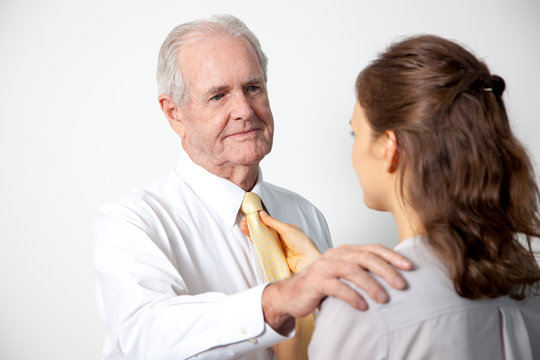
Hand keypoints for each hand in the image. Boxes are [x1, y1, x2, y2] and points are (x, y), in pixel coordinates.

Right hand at [241, 211, 320, 273]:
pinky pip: (266, 248)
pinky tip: (252, 240)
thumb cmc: (302, 244)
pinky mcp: (277, 255)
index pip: (270, 223)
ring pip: (264, 239)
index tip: (250, 218)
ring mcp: (279, 246)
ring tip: (244, 230)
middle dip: (254, 227)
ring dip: (254, 235)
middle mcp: (283, 237)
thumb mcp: (287, 229)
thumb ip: (273, 222)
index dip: (260, 220)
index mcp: (287, 229)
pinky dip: (258, 244)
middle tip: (243, 224)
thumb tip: (262, 214)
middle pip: (265, 231)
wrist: (307, 261)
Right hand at [262, 244, 412, 331]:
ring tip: (384, 299)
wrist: (292, 295)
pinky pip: (336, 287)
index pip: (372, 248)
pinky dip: (352, 296)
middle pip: (365, 257)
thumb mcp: (344, 275)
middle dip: (386, 270)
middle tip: (402, 285)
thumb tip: (395, 277)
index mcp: (345, 251)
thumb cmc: (323, 286)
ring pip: (352, 270)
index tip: (410, 267)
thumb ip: (363, 272)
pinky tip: (363, 306)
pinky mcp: (315, 282)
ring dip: (370, 284)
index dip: (392, 256)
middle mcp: (335, 255)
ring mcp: (324, 267)